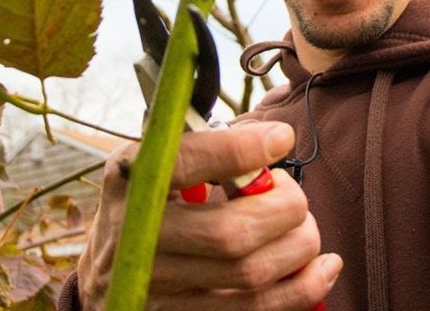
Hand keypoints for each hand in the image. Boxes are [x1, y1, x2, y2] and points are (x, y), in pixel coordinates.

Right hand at [76, 121, 341, 309]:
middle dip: (284, 209)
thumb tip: (275, 139)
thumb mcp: (153, 162)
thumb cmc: (148, 202)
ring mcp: (158, 289)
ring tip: (305, 229)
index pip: (186, 164)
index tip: (282, 138)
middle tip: (293, 196)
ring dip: (299, 248)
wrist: (107, 271)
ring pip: (250, 275)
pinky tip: (321, 269)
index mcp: (131, 182)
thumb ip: (203, 147)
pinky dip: (302, 290)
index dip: (240, 151)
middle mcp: (137, 239)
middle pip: (230, 233)